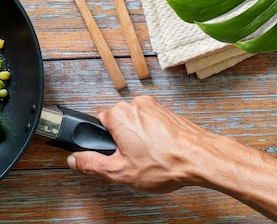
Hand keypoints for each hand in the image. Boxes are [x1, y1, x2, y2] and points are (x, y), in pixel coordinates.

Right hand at [67, 95, 209, 192]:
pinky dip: (154, 137)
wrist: (201, 159)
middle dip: (122, 141)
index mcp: (119, 114)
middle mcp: (135, 104)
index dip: (105, 143)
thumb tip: (74, 160)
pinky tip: (161, 152)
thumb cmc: (166, 163)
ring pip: (136, 124)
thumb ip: (91, 164)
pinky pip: (152, 124)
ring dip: (139, 139)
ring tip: (150, 158)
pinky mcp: (168, 112)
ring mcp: (154, 106)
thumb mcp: (120, 172)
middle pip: (117, 123)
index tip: (113, 154)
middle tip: (132, 160)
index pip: (98, 124)